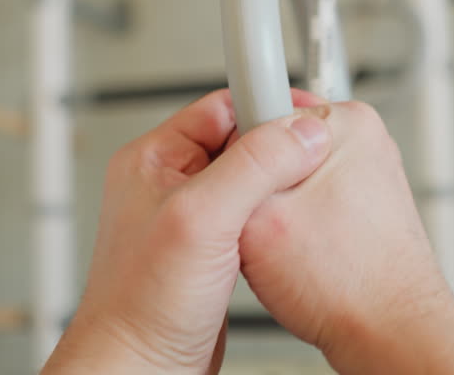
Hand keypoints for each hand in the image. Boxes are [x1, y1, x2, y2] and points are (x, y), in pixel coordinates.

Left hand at [42, 90, 331, 373]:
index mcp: (154, 160)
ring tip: (300, 201)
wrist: (140, 371)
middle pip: (242, 142)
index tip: (308, 120)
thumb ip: (252, 167)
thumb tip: (301, 131)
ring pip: (251, 183)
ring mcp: (190, 222)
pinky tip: (284, 237)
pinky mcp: (209, 255)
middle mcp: (169, 185)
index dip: (268, 107)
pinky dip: (274, 224)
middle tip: (313, 163)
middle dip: (280, 153)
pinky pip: (253, 221)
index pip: (223, 106)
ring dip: (279, 191)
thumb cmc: (141, 305)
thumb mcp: (201, 219)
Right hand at [239, 99, 453, 374]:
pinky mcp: (367, 202)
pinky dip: (300, 224)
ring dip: (277, 207)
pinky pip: (313, 199)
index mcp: (345, 122)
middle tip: (265, 224)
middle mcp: (364, 139)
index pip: (262, 105)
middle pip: (275, 142)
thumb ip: (232, 171)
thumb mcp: (258, 220)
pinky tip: (305, 251)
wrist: (391, 334)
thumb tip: (216, 144)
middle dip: (257, 181)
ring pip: (291, 174)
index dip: (236, 151)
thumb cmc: (347, 288)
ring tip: (292, 244)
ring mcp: (369, 171)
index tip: (232, 177)